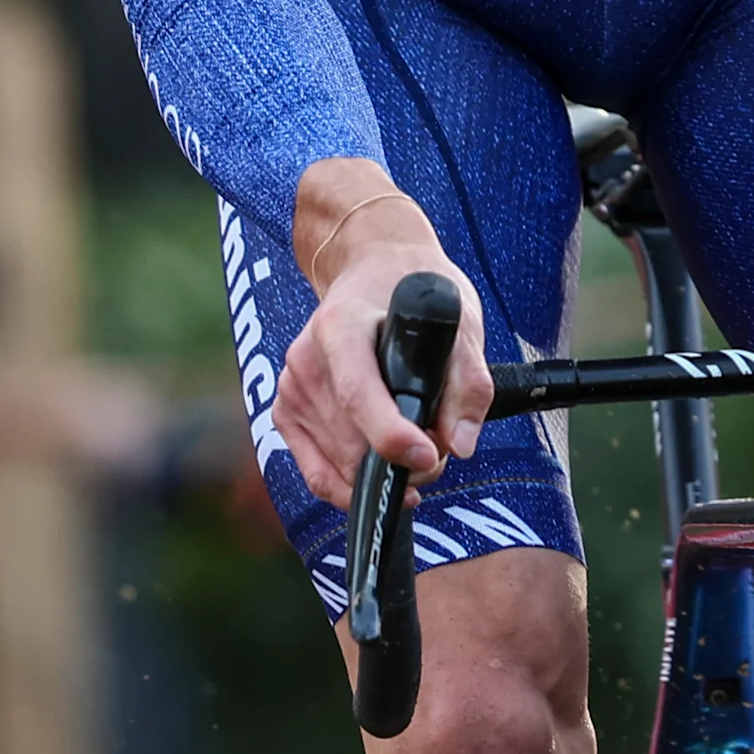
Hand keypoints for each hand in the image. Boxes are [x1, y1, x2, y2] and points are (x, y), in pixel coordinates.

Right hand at [273, 160, 490, 513]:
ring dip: (380, 475)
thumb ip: (467, 381)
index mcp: (340, 326)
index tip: (430, 456)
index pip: (358, 393)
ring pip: (336, 465)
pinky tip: (382, 474)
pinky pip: (316, 472)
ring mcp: (291, 387)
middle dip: (400, 464)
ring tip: (416, 452)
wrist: (373, 269)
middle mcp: (305, 358)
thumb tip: (459, 444)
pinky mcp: (286, 411)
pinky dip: (350, 485)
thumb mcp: (459, 321)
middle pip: (349, 441)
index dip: (392, 436)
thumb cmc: (414, 293)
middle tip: (440, 454)